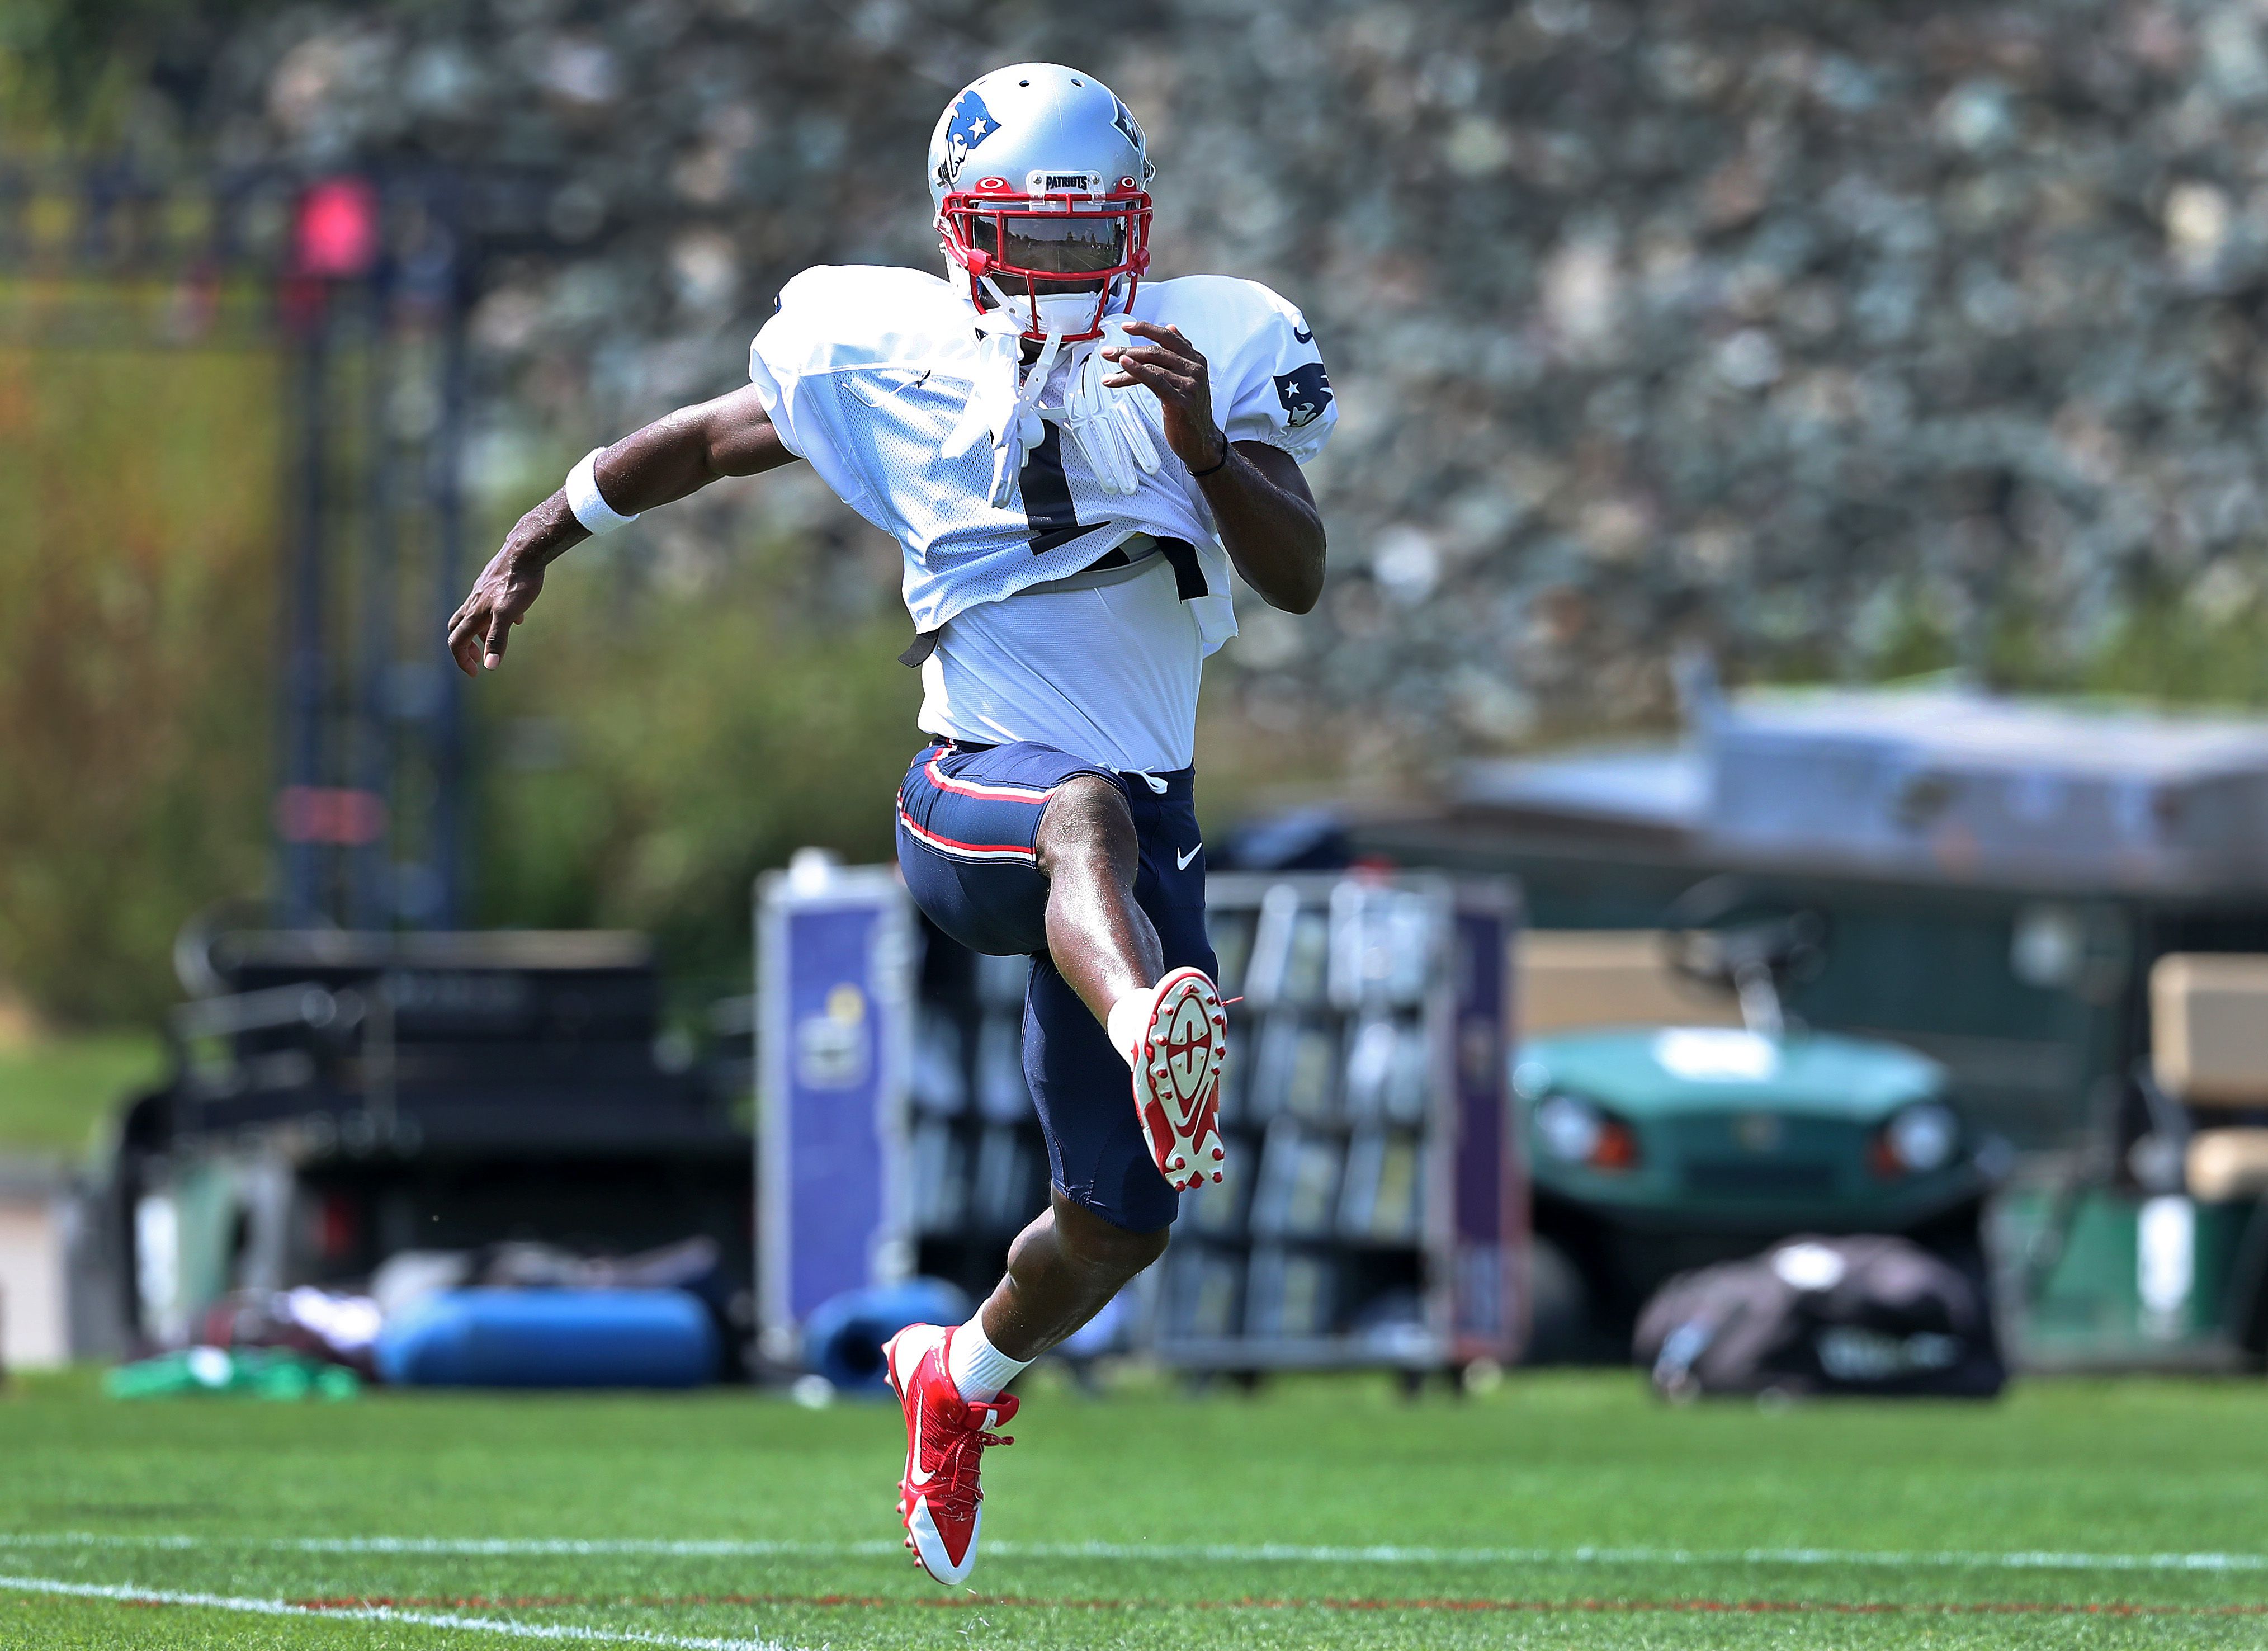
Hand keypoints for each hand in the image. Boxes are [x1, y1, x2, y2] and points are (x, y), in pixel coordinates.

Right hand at [447, 542, 547, 675]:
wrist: (526, 551)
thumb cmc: (518, 582)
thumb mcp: (508, 614)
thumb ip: (497, 639)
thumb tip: (490, 666)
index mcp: (474, 612)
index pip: (456, 641)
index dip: (462, 660)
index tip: (476, 672)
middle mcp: (474, 601)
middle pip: (458, 627)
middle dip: (465, 646)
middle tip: (479, 658)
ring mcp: (483, 590)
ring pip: (474, 614)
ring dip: (481, 631)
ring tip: (497, 639)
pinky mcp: (494, 582)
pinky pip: (489, 603)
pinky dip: (496, 615)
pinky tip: (517, 616)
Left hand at [1101, 320, 1227, 473]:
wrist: (1201, 442)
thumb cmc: (1191, 410)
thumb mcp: (1189, 376)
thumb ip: (1180, 353)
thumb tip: (1171, 327)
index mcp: (1195, 360)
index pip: (1168, 337)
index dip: (1145, 329)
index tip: (1125, 326)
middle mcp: (1194, 369)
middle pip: (1156, 351)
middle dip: (1128, 350)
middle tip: (1107, 353)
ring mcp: (1189, 385)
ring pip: (1153, 366)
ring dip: (1125, 367)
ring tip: (1107, 370)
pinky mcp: (1180, 401)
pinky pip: (1155, 381)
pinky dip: (1137, 372)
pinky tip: (1124, 367)